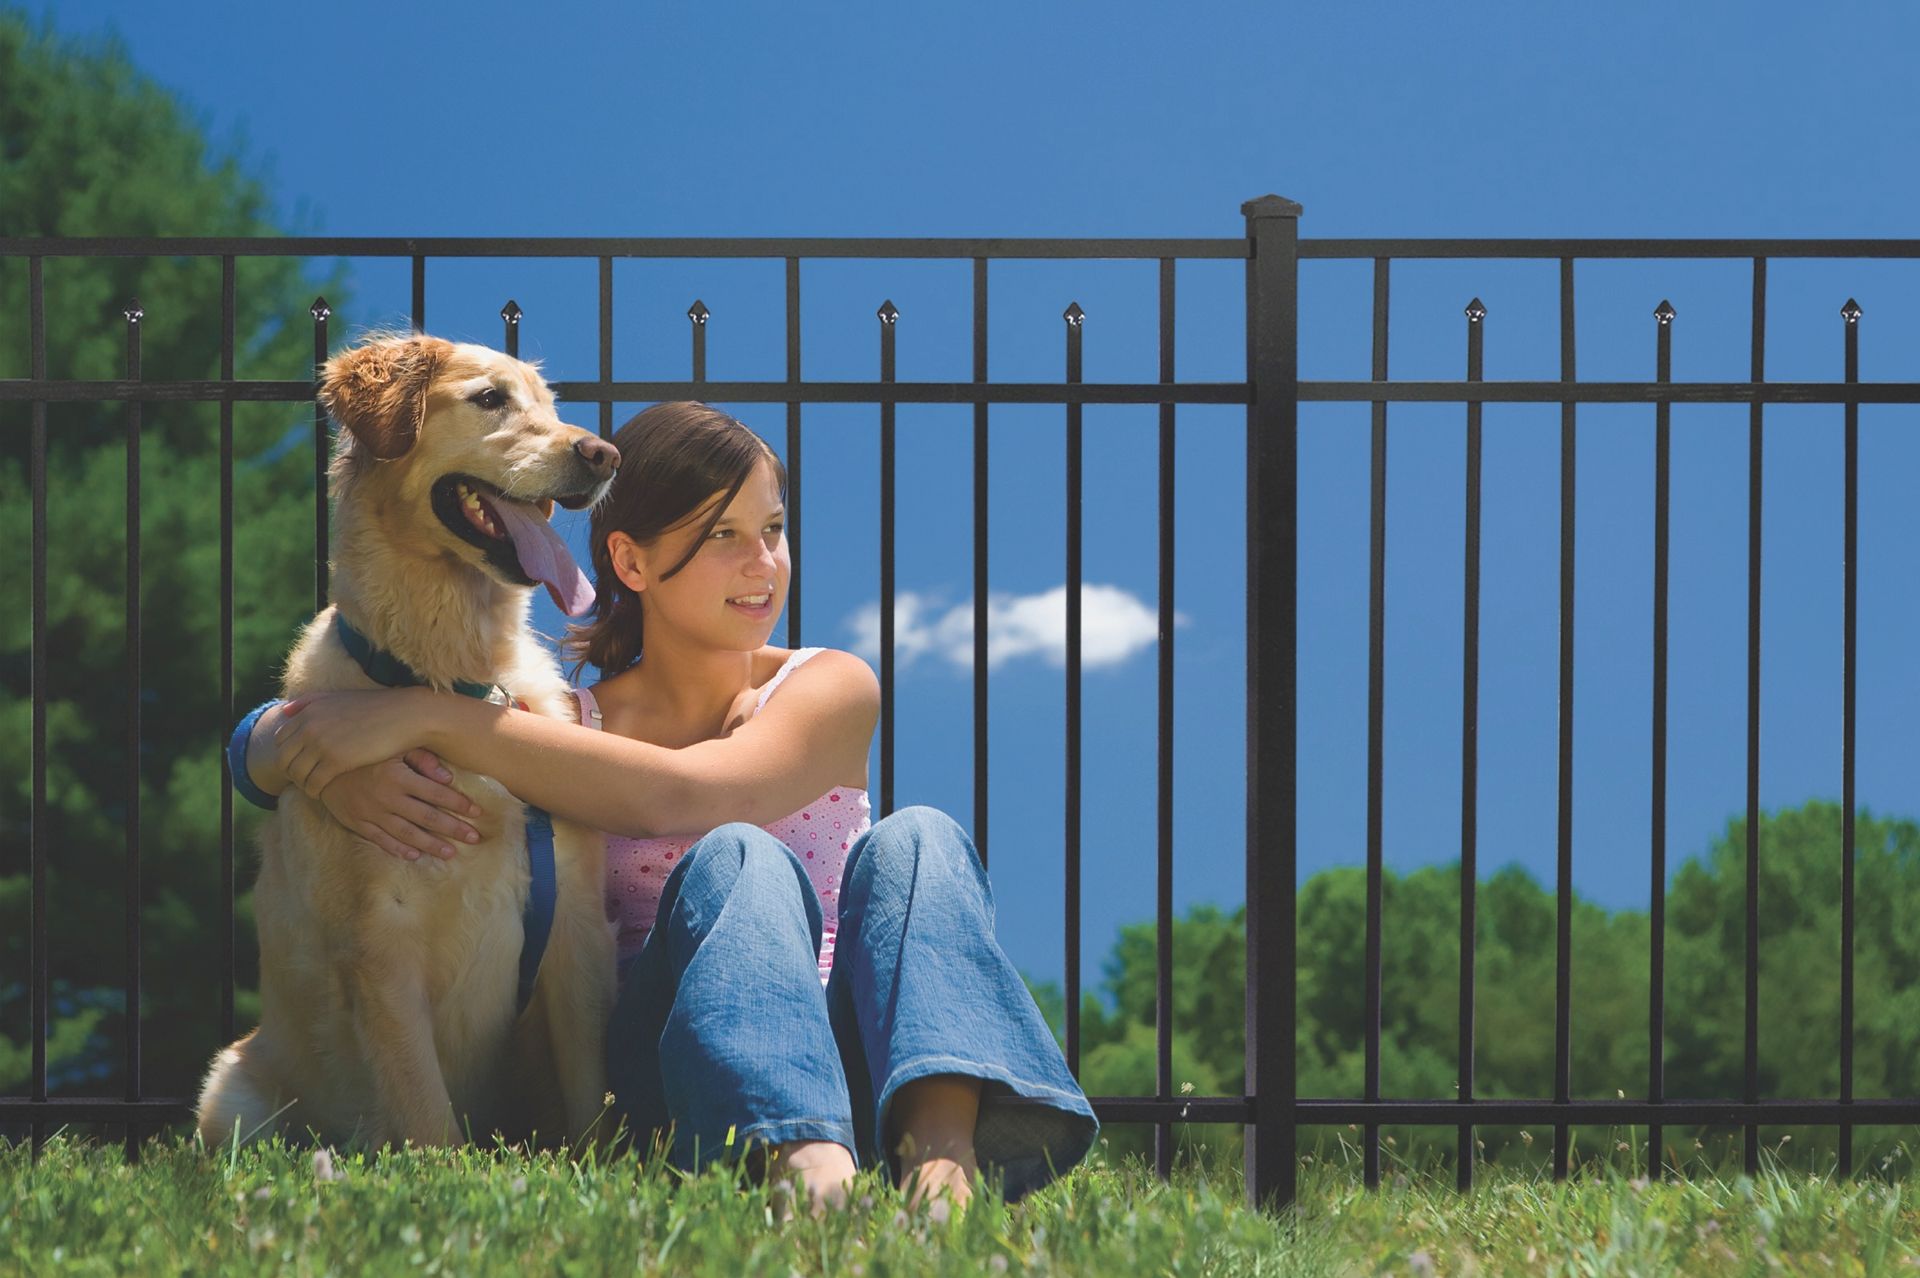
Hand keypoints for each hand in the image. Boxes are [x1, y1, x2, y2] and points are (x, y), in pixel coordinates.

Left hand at [273, 687, 437, 798]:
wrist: (405, 716)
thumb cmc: (375, 708)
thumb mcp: (339, 698)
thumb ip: (310, 702)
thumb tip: (285, 710)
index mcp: (308, 712)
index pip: (281, 740)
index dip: (288, 754)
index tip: (301, 762)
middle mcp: (309, 726)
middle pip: (284, 759)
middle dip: (291, 771)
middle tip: (305, 779)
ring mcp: (321, 744)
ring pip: (296, 774)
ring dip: (302, 784)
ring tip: (314, 787)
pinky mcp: (336, 761)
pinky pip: (313, 783)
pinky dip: (314, 791)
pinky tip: (324, 792)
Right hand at [316, 750, 484, 860]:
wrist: (321, 763)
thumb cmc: (365, 751)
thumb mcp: (393, 746)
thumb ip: (422, 759)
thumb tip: (447, 778)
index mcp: (397, 776)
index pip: (436, 794)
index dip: (459, 804)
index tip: (477, 812)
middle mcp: (386, 798)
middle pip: (427, 818)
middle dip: (453, 829)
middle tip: (475, 838)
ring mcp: (371, 813)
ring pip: (407, 834)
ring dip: (431, 845)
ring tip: (451, 853)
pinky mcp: (357, 823)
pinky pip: (381, 840)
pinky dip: (399, 850)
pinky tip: (416, 856)